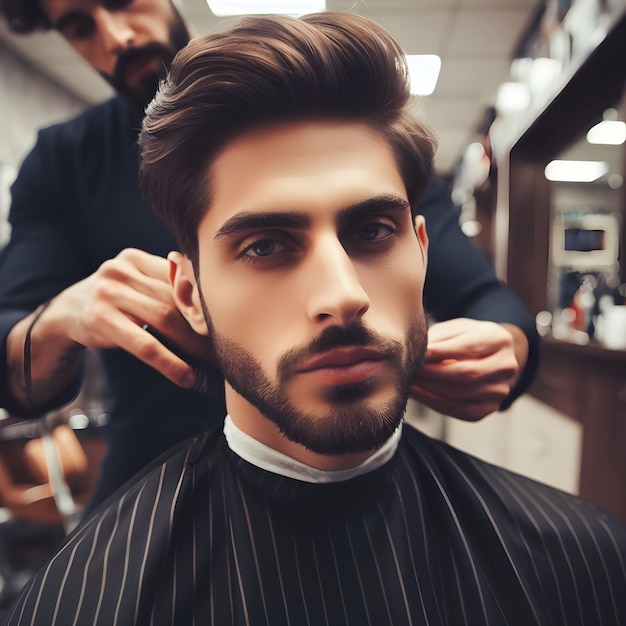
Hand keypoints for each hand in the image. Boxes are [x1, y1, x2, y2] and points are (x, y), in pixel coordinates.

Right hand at [51, 248, 210, 387]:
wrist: (65, 312)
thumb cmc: (114, 300)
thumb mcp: (134, 283)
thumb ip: (165, 285)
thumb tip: (214, 305)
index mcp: (137, 259)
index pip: (182, 277)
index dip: (207, 301)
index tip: (229, 321)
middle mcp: (123, 270)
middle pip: (176, 298)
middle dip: (204, 325)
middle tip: (226, 346)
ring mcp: (110, 293)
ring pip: (165, 319)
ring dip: (193, 345)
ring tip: (211, 363)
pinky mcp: (102, 319)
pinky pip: (144, 344)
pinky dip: (169, 362)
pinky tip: (185, 376)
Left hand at [410, 318, 527, 420]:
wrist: (491, 356)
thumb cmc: (468, 338)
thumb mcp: (457, 329)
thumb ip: (440, 338)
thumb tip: (418, 352)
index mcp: (499, 339)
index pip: (467, 348)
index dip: (439, 352)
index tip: (417, 354)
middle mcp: (506, 366)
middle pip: (465, 373)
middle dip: (432, 373)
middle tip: (410, 369)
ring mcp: (500, 390)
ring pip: (459, 393)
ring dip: (429, 388)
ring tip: (409, 380)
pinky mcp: (489, 407)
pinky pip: (458, 410)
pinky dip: (433, 402)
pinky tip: (417, 393)